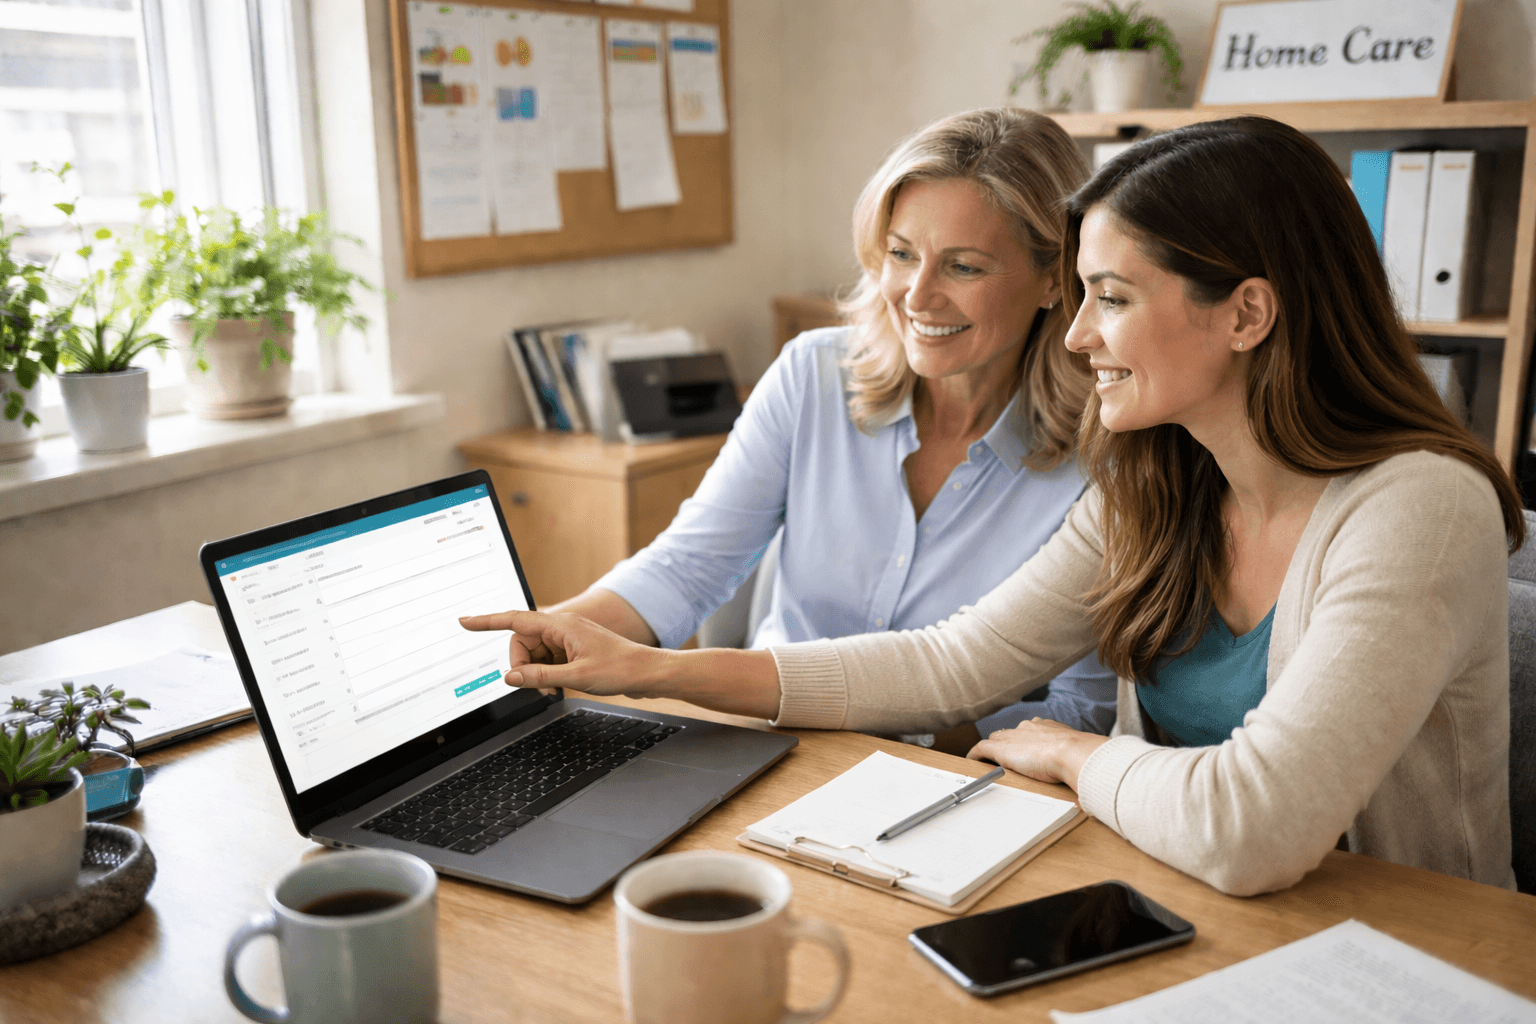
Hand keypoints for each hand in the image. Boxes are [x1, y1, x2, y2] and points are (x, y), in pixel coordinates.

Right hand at [459, 609, 668, 697]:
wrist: (647, 673)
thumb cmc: (620, 669)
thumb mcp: (576, 677)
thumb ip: (539, 677)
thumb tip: (510, 678)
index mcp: (560, 624)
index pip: (514, 620)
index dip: (487, 621)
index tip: (465, 621)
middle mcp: (561, 627)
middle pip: (521, 643)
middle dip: (522, 666)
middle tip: (539, 686)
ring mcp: (566, 639)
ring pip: (533, 655)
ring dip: (535, 673)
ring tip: (555, 688)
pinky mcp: (572, 651)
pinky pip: (545, 661)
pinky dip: (546, 675)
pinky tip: (559, 686)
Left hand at [967, 717, 1107, 790]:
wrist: (1071, 752)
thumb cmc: (1079, 755)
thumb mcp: (1078, 753)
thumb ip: (1076, 760)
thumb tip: (1085, 781)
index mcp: (1046, 727)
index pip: (1029, 731)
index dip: (1025, 740)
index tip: (1026, 748)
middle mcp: (1028, 727)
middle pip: (1010, 733)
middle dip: (1006, 742)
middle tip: (1005, 756)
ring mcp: (1013, 737)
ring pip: (995, 740)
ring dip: (992, 749)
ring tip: (987, 761)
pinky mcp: (1000, 749)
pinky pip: (981, 749)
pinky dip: (975, 754)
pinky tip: (971, 761)